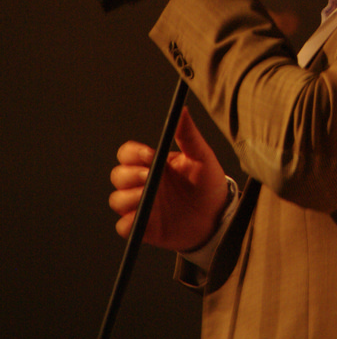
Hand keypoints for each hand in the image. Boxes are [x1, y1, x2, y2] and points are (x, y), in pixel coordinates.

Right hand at [109, 108, 232, 251]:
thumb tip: (182, 110)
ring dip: (128, 197)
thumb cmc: (209, 185)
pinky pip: (123, 227)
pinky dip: (128, 223)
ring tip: (150, 196)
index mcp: (153, 164)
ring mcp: (142, 206)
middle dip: (129, 175)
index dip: (133, 153)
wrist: (218, 217)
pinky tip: (144, 217)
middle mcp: (143, 184)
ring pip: (117, 200)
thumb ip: (189, 136)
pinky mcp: (144, 228)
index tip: (150, 154)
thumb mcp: (202, 158)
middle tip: (149, 176)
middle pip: (118, 175)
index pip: (128, 154)